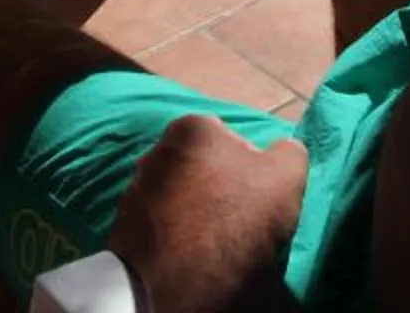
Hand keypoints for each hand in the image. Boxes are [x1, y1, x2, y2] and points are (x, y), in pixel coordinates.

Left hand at [107, 115, 306, 312]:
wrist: (192, 281)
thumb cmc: (241, 218)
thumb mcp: (287, 175)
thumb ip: (287, 151)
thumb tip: (282, 149)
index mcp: (190, 128)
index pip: (226, 137)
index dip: (246, 165)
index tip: (255, 193)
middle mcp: (153, 150)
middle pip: (196, 164)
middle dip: (213, 183)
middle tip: (234, 215)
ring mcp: (132, 190)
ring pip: (173, 194)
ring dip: (188, 208)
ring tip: (209, 238)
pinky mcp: (121, 228)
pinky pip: (154, 224)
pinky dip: (168, 234)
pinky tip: (186, 253)